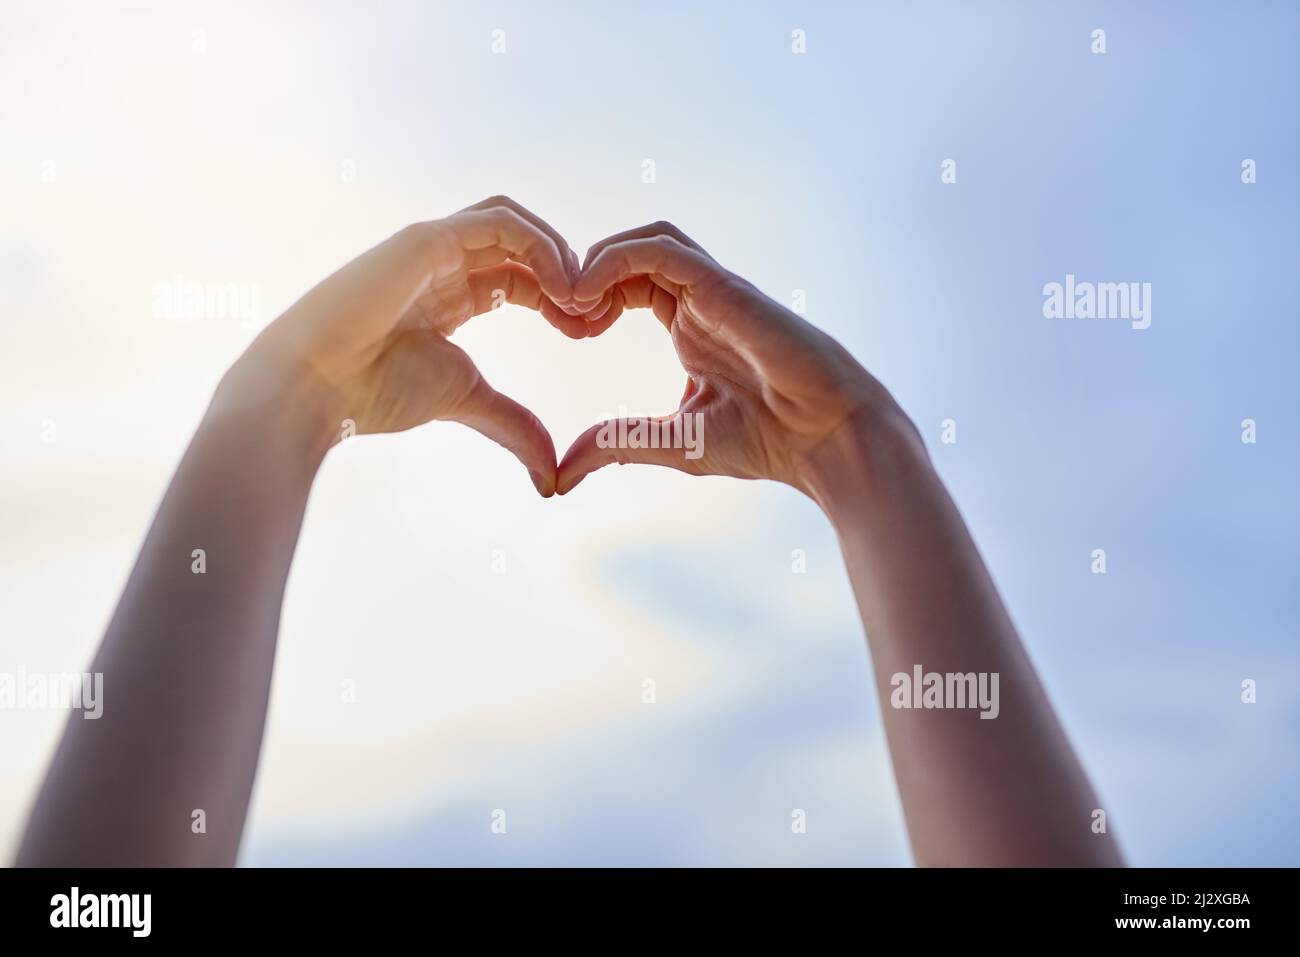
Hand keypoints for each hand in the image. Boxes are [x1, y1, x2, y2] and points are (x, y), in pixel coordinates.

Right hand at [217, 196, 588, 495]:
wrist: (315, 387)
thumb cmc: (375, 392)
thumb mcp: (465, 399)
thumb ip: (511, 423)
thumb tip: (551, 474)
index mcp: (452, 294)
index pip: (523, 276)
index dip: (561, 297)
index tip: (588, 331)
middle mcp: (443, 263)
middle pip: (524, 246)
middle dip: (567, 273)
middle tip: (593, 314)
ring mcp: (433, 246)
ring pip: (515, 223)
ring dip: (557, 253)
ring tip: (578, 298)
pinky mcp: (425, 238)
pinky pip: (498, 221)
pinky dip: (538, 245)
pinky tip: (558, 285)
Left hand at [556, 222, 907, 497]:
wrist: (829, 440)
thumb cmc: (769, 442)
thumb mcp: (673, 443)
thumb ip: (619, 445)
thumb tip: (561, 473)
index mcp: (691, 328)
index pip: (629, 284)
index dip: (589, 297)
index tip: (566, 330)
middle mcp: (702, 302)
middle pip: (632, 254)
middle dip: (587, 273)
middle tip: (559, 312)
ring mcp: (716, 291)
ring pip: (647, 240)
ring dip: (600, 259)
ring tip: (571, 299)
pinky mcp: (726, 288)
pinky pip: (664, 250)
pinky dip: (619, 259)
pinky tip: (591, 295)